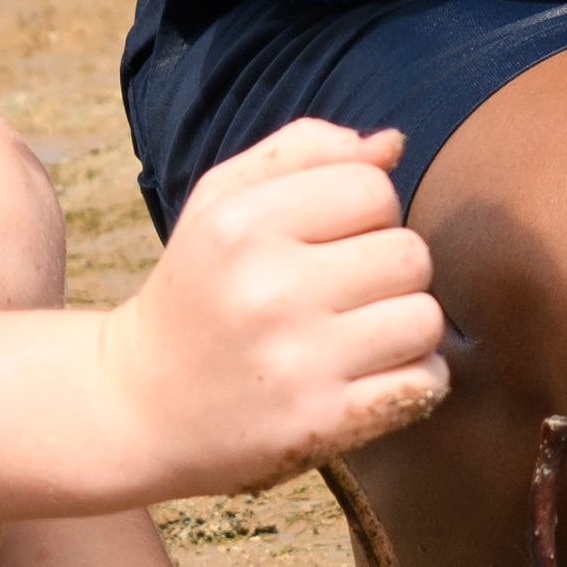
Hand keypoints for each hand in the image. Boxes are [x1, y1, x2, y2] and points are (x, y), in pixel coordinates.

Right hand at [100, 121, 449, 494]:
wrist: (141, 407)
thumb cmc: (197, 290)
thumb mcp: (220, 202)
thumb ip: (303, 151)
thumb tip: (391, 145)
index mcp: (242, 225)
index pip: (374, 188)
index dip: (369, 211)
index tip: (336, 240)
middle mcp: (269, 290)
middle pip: (410, 254)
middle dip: (393, 269)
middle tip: (350, 291)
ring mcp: (296, 361)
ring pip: (425, 318)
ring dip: (408, 325)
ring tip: (365, 333)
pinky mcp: (320, 421)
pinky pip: (425, 382)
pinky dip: (416, 379)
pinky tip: (375, 376)